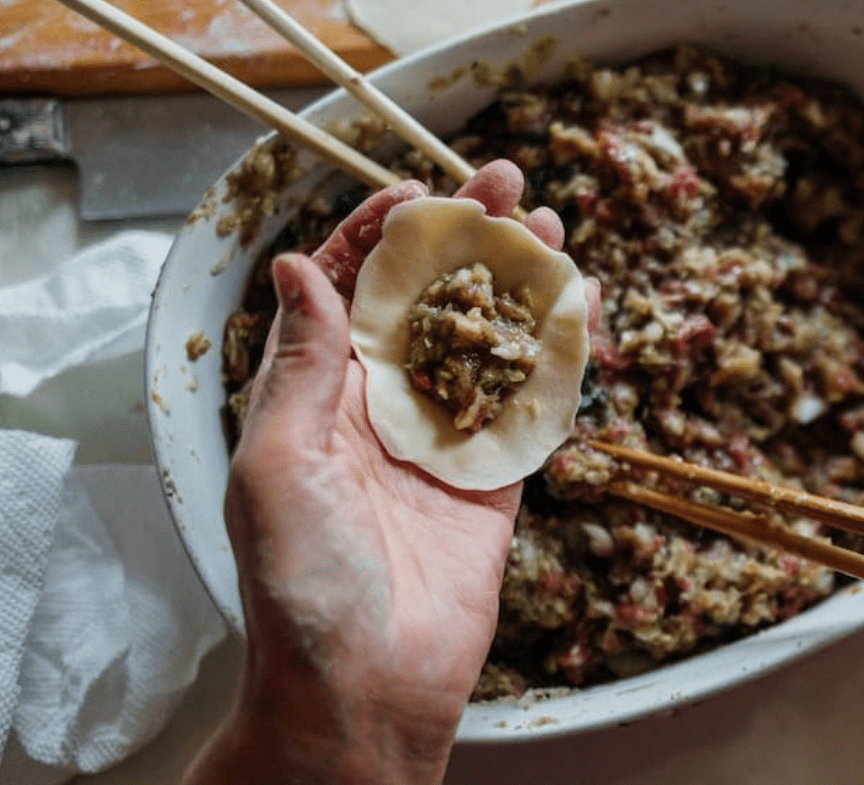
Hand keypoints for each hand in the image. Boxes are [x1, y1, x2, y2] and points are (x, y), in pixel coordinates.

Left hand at [185, 161, 597, 784]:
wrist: (365, 688)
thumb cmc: (298, 585)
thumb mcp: (277, 462)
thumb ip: (304, 365)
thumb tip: (301, 267)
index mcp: (318, 395)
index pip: (350, 290)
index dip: (379, 233)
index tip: (418, 190)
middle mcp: (381, 408)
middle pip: (430, 301)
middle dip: (466, 238)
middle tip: (508, 183)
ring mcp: (444, 440)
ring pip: (487, 341)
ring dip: (518, 283)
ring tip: (551, 228)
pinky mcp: (497, 479)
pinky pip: (530, 404)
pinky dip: (556, 354)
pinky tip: (579, 309)